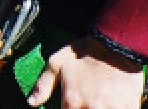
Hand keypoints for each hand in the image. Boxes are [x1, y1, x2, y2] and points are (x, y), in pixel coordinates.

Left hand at [27, 36, 144, 108]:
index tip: (70, 105)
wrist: (116, 45)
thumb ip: (43, 85)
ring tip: (96, 102)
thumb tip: (31, 103)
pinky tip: (110, 102)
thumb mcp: (57, 63)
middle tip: (83, 102)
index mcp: (72, 101)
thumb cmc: (84, 52)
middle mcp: (91, 108)